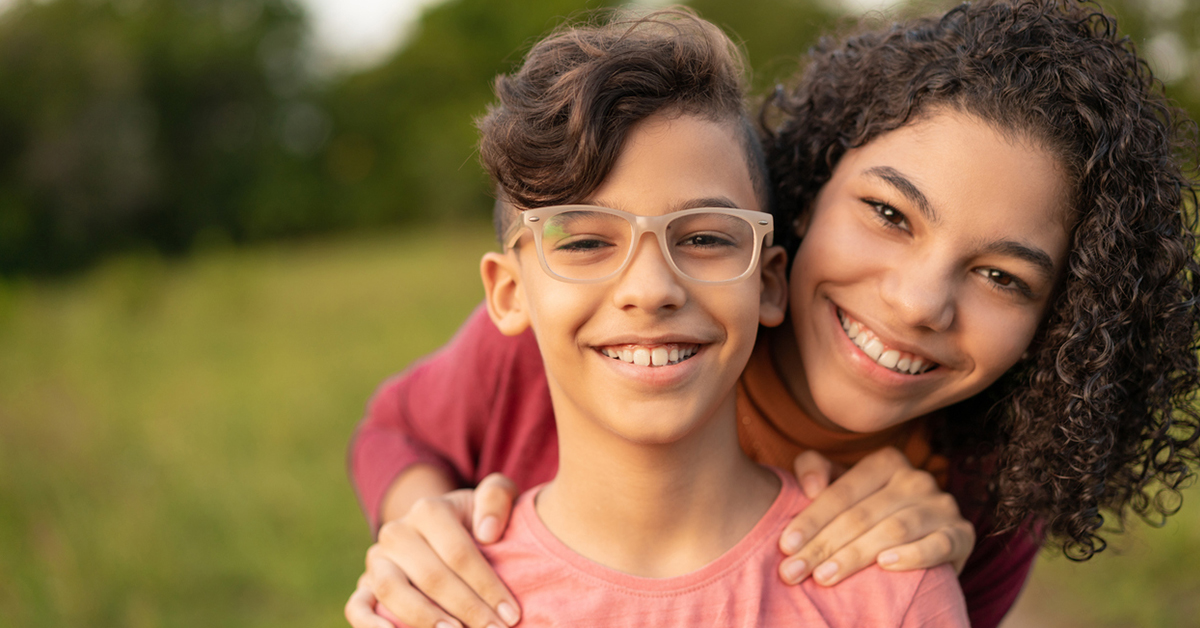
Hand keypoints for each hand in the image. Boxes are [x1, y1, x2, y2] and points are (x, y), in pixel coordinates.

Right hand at [345, 473, 521, 627]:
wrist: (439, 530)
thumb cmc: (474, 520)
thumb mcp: (491, 499)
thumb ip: (497, 497)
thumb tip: (487, 532)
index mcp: (429, 510)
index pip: (459, 553)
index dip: (487, 586)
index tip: (511, 614)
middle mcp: (397, 532)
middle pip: (432, 576)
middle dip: (468, 609)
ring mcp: (377, 559)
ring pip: (392, 591)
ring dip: (425, 618)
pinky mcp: (364, 584)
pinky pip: (357, 606)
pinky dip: (370, 625)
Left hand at [776, 447, 974, 586]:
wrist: (925, 539)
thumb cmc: (869, 511)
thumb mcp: (842, 487)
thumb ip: (815, 470)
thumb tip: (808, 486)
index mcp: (885, 462)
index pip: (840, 493)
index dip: (810, 520)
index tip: (785, 546)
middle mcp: (916, 479)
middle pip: (861, 515)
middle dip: (823, 546)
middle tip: (793, 572)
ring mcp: (942, 506)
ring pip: (893, 530)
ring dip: (855, 556)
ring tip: (824, 577)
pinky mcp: (962, 534)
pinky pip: (938, 545)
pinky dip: (913, 555)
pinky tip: (886, 566)